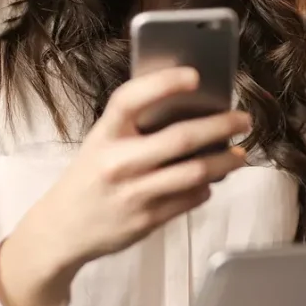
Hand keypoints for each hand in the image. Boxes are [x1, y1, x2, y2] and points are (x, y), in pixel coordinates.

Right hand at [0, 67, 249, 305]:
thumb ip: (134, 127)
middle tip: (243, 119)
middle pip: (179, 139)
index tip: (195, 76)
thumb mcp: (100, 143)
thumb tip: (190, 109)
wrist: (62, 229)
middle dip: (220, 126)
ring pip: (194, 173)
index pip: (132, 99)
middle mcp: (118, 162)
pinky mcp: (146, 220)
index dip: (164, 83)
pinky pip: (190, 199)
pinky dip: (206, 187)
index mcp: (104, 135)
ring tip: (240, 154)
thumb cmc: (90, 176)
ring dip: (224, 161)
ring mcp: (133, 194)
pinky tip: (211, 180)